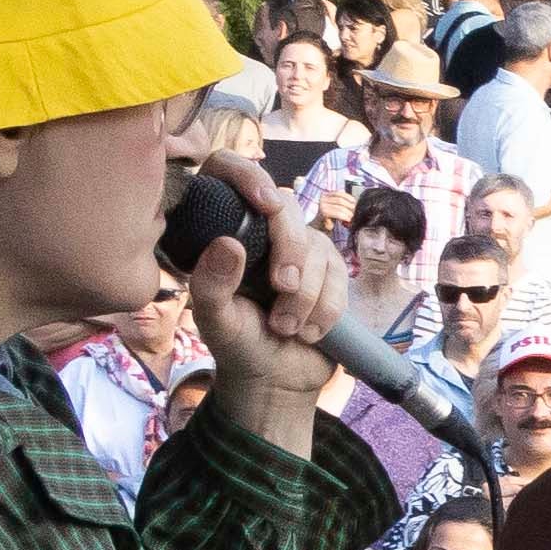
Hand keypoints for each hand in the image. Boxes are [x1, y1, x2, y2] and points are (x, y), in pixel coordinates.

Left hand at [166, 172, 326, 442]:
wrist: (276, 379)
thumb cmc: (236, 345)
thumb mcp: (214, 320)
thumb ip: (211, 283)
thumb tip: (228, 244)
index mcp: (221, 231)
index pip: (227, 170)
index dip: (247, 175)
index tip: (265, 204)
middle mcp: (260, 231)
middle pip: (286, 206)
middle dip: (292, 252)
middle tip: (282, 291)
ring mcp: (297, 247)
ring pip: (318, 247)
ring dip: (307, 296)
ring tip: (287, 329)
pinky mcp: (328, 268)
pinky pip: (339, 275)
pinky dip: (327, 308)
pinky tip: (310, 330)